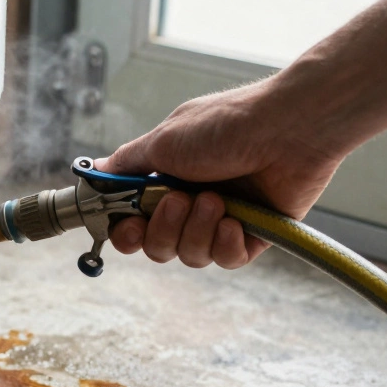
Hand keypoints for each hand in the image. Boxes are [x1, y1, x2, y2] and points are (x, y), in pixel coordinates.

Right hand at [97, 77, 342, 268]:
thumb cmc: (226, 126)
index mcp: (166, 179)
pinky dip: (225, 243)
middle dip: (163, 230)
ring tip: (216, 201)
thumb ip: (127, 164)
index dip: (126, 231)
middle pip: (157, 246)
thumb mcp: (163, 140)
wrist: (289, 128)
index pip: (133, 221)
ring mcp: (222, 219)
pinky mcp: (254, 234)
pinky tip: (234, 222)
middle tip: (179, 201)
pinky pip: (226, 260)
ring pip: (190, 255)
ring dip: (196, 230)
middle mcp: (191, 201)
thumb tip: (96, 171)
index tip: (127, 227)